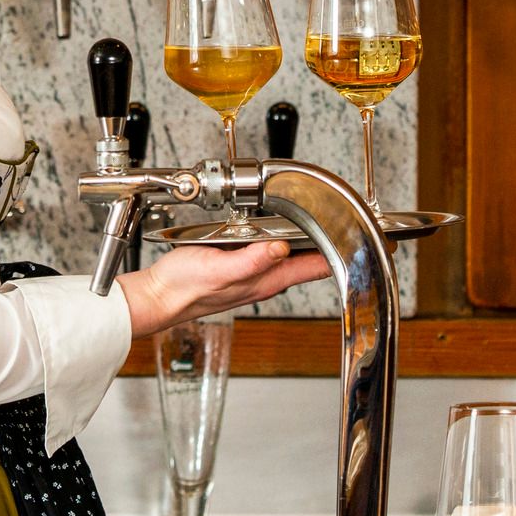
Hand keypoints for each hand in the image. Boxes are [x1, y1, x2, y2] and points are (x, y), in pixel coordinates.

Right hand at [118, 239, 328, 335]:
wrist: (160, 295)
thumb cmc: (184, 287)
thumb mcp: (218, 270)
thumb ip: (251, 261)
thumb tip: (280, 248)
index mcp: (266, 281)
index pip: (315, 267)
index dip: (338, 253)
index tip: (355, 236)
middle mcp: (265, 279)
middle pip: (309, 261)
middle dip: (328, 242)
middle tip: (346, 219)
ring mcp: (254, 274)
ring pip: (292, 255)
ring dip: (307, 240)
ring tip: (323, 219)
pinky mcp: (240, 265)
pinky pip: (270, 250)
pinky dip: (282, 239)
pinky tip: (279, 227)